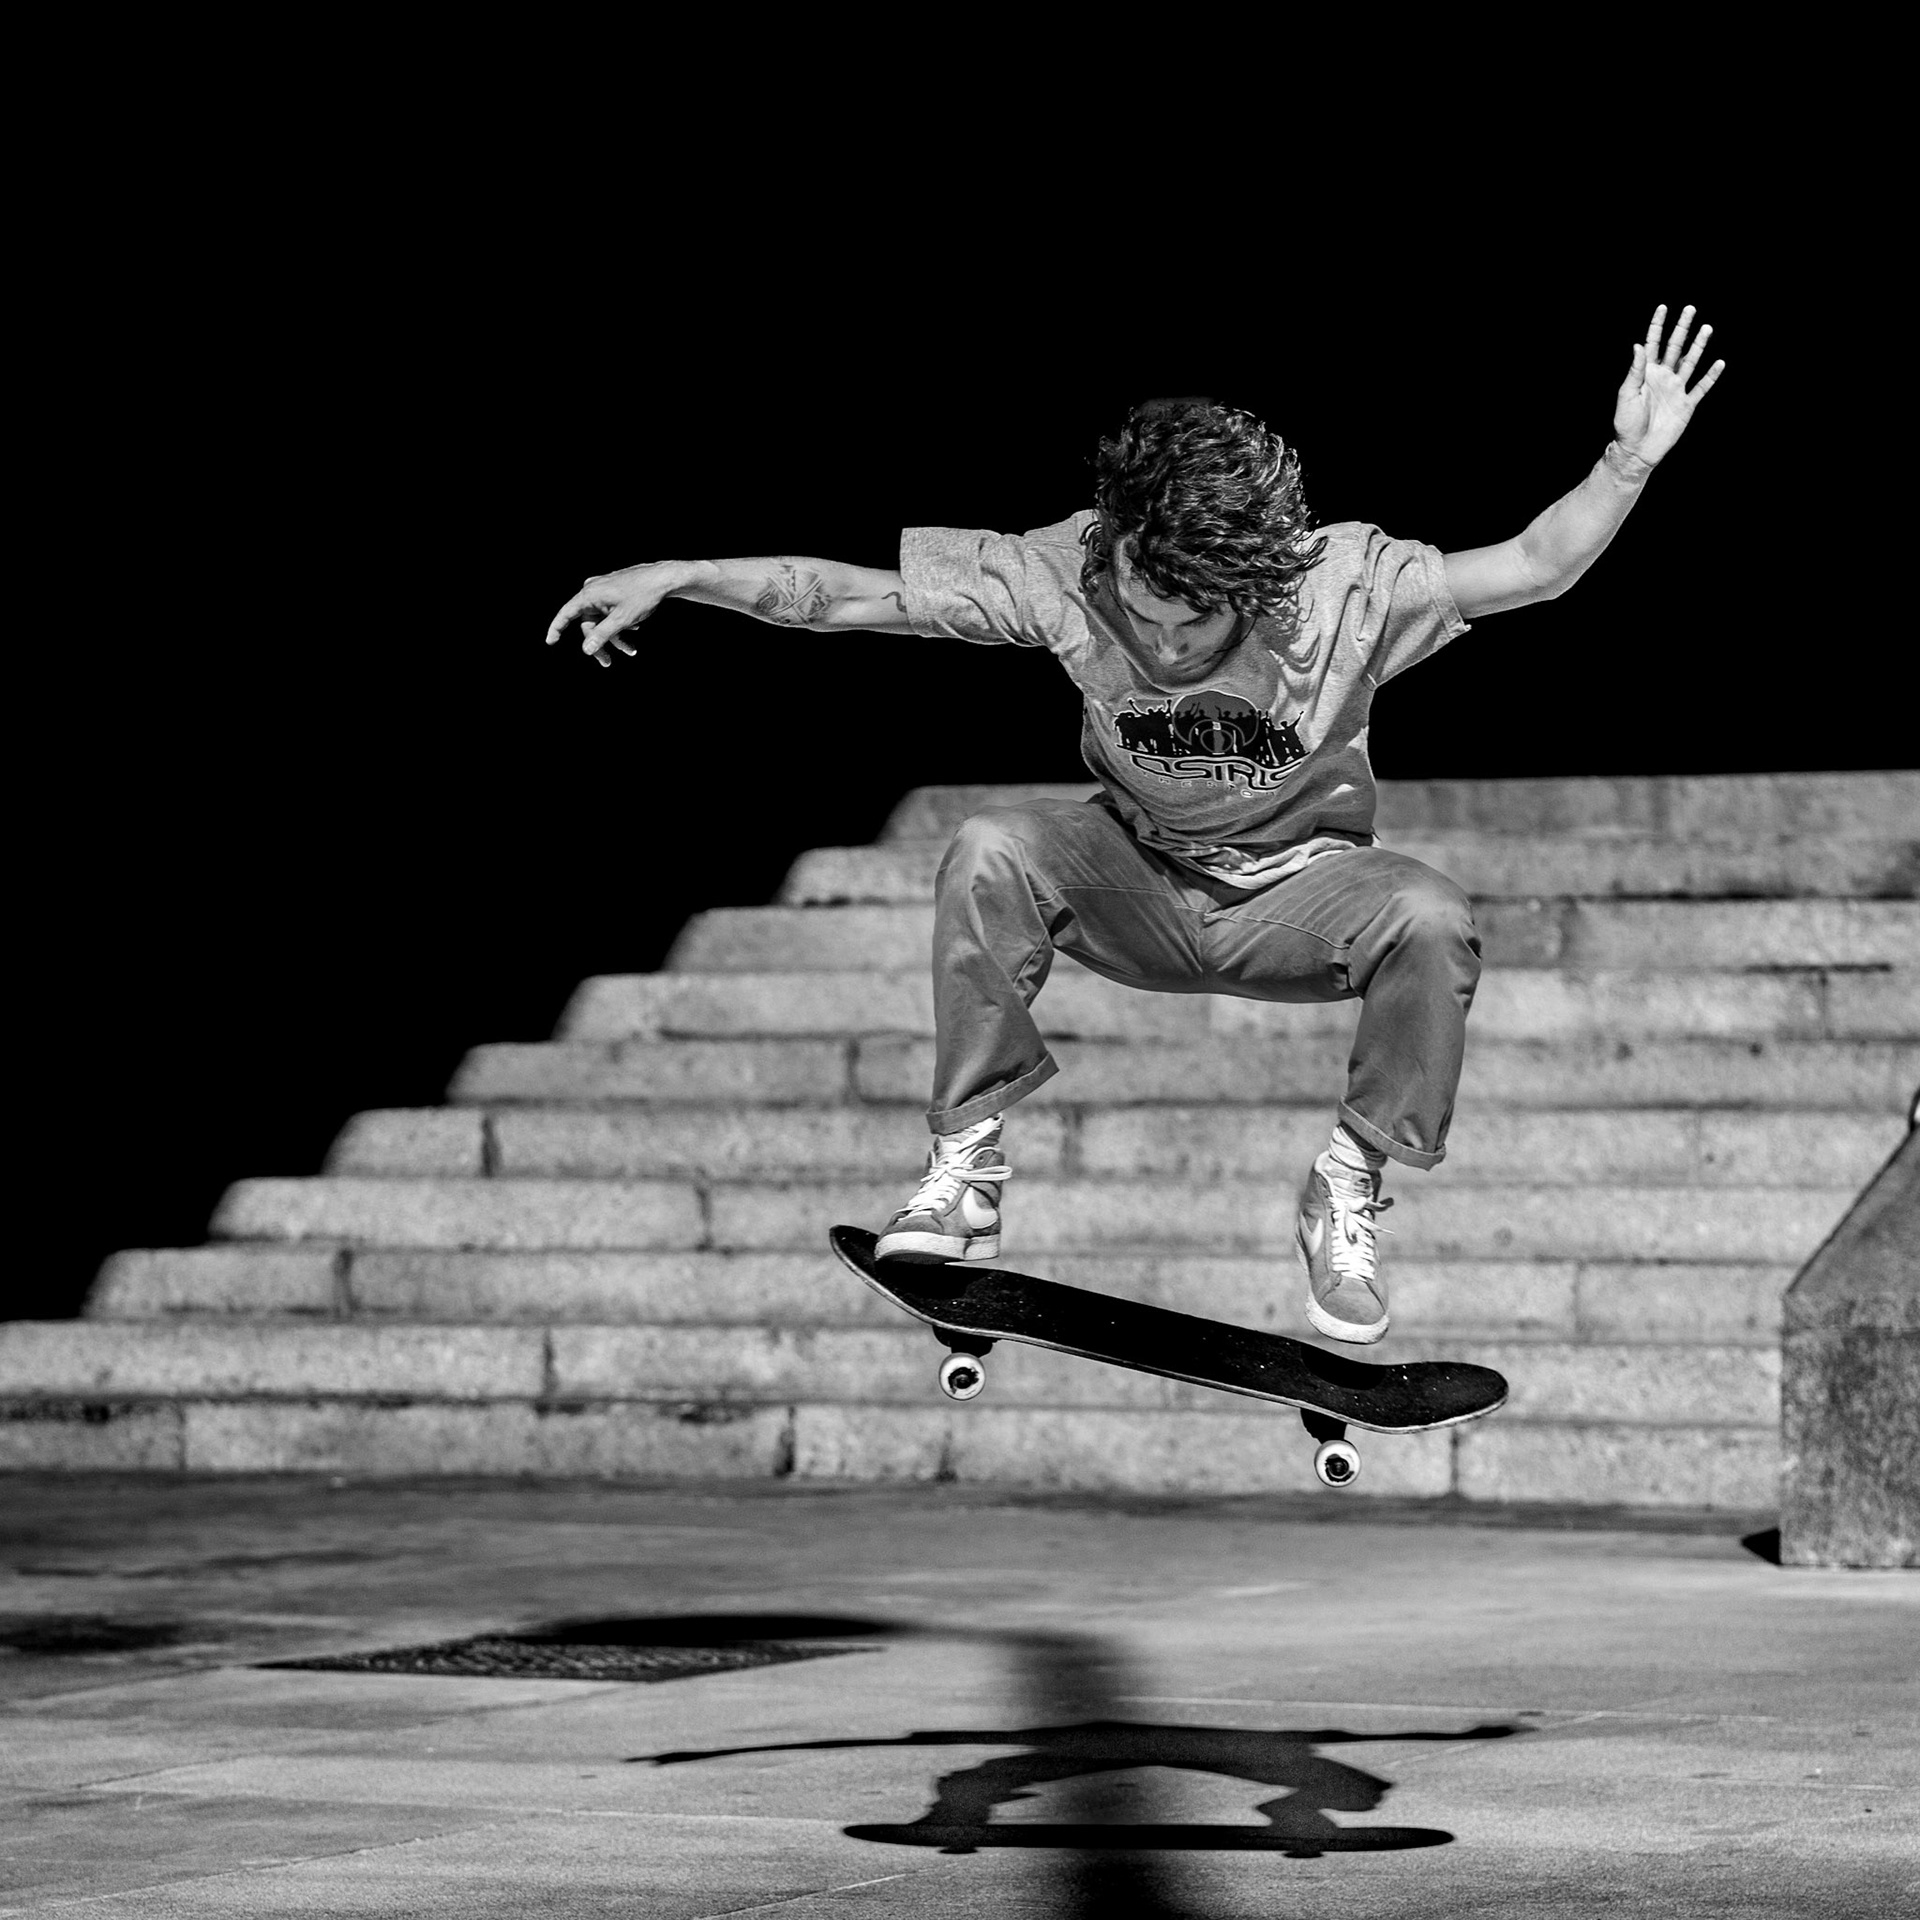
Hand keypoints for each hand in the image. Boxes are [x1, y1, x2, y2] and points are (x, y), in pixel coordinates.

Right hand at [543, 561, 686, 667]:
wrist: (664, 578)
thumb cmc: (643, 595)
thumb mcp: (622, 619)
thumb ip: (602, 635)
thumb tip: (586, 650)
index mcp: (590, 593)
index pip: (567, 613)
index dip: (556, 628)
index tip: (550, 642)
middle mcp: (592, 590)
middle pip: (588, 623)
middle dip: (600, 643)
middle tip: (608, 663)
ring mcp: (603, 590)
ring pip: (601, 620)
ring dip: (614, 636)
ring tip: (631, 650)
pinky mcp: (613, 592)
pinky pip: (609, 613)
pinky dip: (619, 625)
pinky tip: (635, 628)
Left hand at [1612, 304, 1725, 467]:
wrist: (1637, 450)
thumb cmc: (1626, 424)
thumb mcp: (1626, 395)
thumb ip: (1635, 371)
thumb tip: (1638, 345)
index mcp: (1646, 374)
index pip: (1652, 344)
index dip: (1657, 326)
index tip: (1663, 307)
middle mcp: (1663, 377)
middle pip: (1675, 348)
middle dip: (1682, 328)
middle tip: (1690, 309)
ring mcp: (1676, 390)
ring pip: (1690, 362)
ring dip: (1699, 346)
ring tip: (1707, 328)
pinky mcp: (1686, 405)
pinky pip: (1701, 388)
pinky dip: (1711, 376)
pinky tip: (1719, 363)